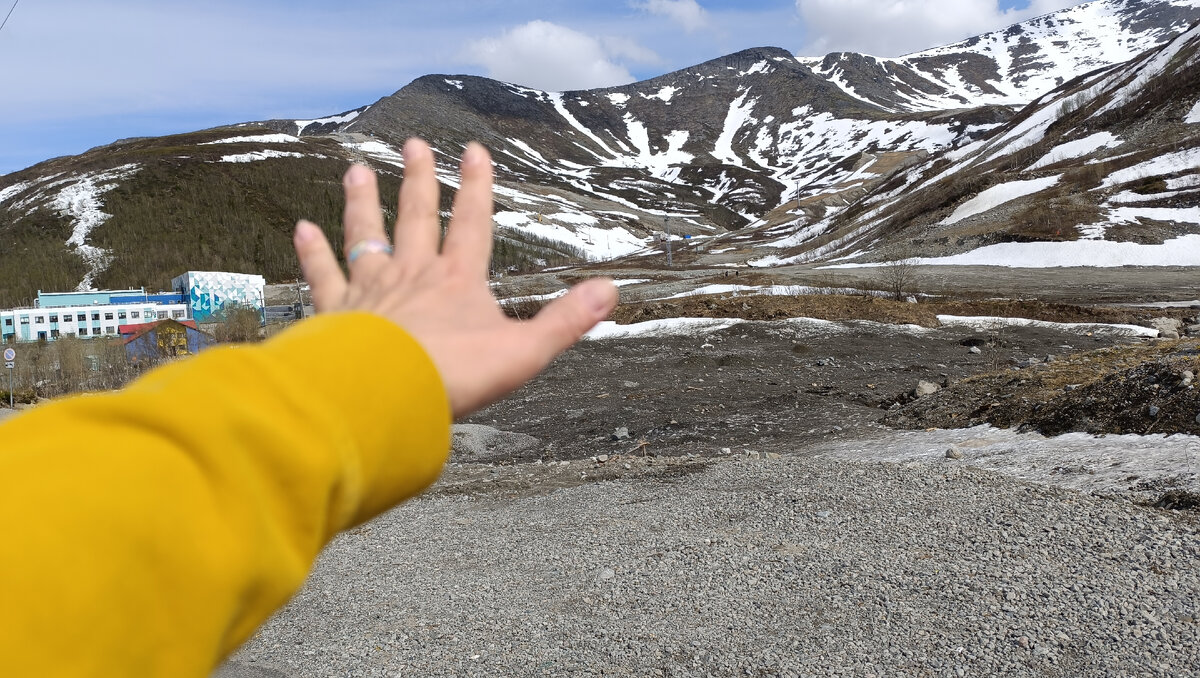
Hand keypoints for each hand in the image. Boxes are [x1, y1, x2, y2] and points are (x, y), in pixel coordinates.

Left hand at [291, 139, 617, 417]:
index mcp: (459, 281)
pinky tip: (302, 230)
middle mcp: (414, 274)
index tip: (474, 152)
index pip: (472, 223)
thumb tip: (609, 292)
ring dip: (362, 202)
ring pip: (367, 235)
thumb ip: (565, 321)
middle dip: (418, 180)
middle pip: (417, 217)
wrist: (386, 396)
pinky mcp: (337, 312)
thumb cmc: (454, 376)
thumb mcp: (525, 351)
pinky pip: (323, 275)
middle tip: (414, 146)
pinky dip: (312, 252)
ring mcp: (372, 290)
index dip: (476, 186)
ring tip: (356, 171)